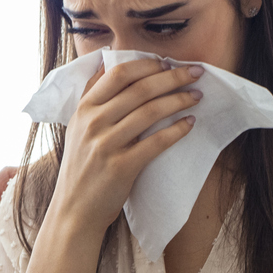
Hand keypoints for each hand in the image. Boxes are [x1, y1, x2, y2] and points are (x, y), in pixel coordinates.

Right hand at [51, 56, 204, 234]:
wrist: (75, 210)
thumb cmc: (81, 167)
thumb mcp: (76, 127)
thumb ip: (90, 96)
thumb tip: (105, 62)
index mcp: (83, 109)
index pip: (118, 74)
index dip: (146, 65)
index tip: (167, 63)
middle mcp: (93, 123)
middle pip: (139, 89)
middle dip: (173, 77)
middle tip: (195, 73)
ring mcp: (106, 145)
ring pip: (150, 112)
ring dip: (179, 100)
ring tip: (196, 96)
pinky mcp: (122, 167)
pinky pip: (156, 142)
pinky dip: (177, 130)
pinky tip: (190, 123)